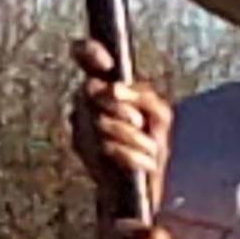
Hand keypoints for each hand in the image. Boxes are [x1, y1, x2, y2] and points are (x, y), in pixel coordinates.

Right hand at [63, 38, 171, 220]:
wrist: (144, 185)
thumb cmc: (151, 145)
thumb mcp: (158, 115)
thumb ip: (143, 95)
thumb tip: (115, 89)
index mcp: (105, 86)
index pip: (85, 56)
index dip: (89, 52)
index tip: (107, 63)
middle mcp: (86, 102)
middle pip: (91, 90)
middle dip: (119, 107)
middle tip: (138, 121)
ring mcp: (81, 126)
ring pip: (100, 121)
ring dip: (131, 137)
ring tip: (150, 150)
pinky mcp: (83, 151)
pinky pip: (104, 146)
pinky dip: (129, 155)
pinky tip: (143, 163)